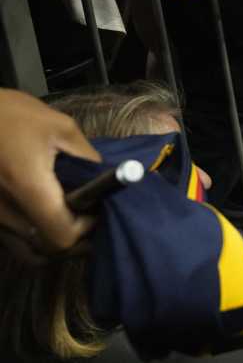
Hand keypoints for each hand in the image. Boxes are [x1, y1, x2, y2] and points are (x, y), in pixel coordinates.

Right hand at [0, 90, 100, 262]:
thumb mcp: (61, 128)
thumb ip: (86, 160)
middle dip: (76, 237)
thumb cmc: (14, 115)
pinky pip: (14, 245)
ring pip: (30, 253)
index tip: (97, 208)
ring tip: (75, 221)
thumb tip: (107, 184)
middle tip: (92, 215)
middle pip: (47, 249)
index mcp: (25, 186)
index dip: (86, 227)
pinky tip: (49, 222)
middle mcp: (3, 211)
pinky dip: (35, 242)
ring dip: (56, 244)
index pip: (62, 234)